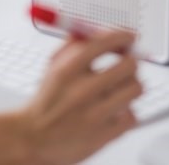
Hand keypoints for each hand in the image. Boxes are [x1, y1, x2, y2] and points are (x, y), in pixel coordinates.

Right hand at [17, 29, 140, 164]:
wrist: (33, 137)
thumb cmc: (46, 102)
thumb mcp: (53, 67)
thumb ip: (74, 45)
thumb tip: (98, 30)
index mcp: (68, 69)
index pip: (104, 42)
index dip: (122, 36)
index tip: (129, 37)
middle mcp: (82, 90)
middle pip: (128, 65)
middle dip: (131, 60)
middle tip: (127, 63)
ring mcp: (95, 114)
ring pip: (135, 89)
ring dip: (130, 86)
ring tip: (120, 89)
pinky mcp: (104, 135)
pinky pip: (133, 116)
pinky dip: (127, 113)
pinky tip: (115, 111)